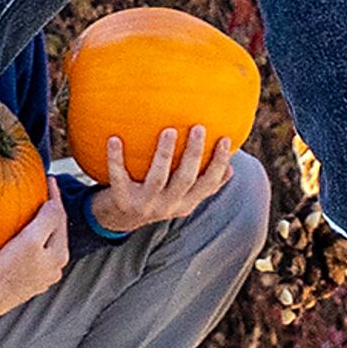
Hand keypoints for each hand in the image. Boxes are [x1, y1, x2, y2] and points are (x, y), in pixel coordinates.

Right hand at [0, 195, 67, 321]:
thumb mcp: (31, 239)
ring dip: (42, 227)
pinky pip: (32, 255)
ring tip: (32, 212)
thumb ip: (48, 220)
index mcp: (59, 255)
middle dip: (51, 211)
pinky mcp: (25, 281)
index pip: (61, 218)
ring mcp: (40, 277)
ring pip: (45, 244)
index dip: (55, 196)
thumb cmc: (7, 268)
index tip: (49, 179)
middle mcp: (54, 268)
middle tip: (43, 192)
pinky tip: (19, 239)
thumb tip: (54, 203)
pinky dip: (31, 242)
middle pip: (56, 231)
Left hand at [91, 127, 237, 235]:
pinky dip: (116, 158)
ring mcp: (144, 205)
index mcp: (185, 203)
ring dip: (164, 154)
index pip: (208, 184)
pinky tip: (115, 138)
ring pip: (157, 178)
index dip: (219, 163)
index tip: (225, 139)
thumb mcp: (178, 196)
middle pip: (185, 179)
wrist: (116, 220)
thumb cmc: (152, 198)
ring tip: (169, 130)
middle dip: (194, 154)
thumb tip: (231, 167)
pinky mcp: (121, 200)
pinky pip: (119, 176)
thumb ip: (199, 183)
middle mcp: (167, 206)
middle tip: (198, 127)